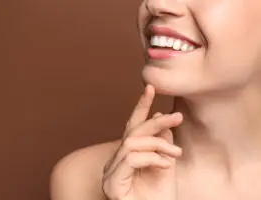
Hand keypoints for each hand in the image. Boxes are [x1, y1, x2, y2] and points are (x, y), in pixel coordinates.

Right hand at [102, 84, 182, 199]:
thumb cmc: (159, 196)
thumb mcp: (165, 164)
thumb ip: (161, 142)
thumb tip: (160, 117)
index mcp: (127, 156)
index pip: (132, 127)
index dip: (140, 107)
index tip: (150, 88)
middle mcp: (115, 161)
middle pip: (131, 132)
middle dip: (155, 122)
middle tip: (176, 118)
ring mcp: (110, 173)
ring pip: (131, 143)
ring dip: (157, 144)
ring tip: (175, 154)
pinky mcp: (111, 184)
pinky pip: (130, 159)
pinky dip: (151, 158)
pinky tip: (165, 165)